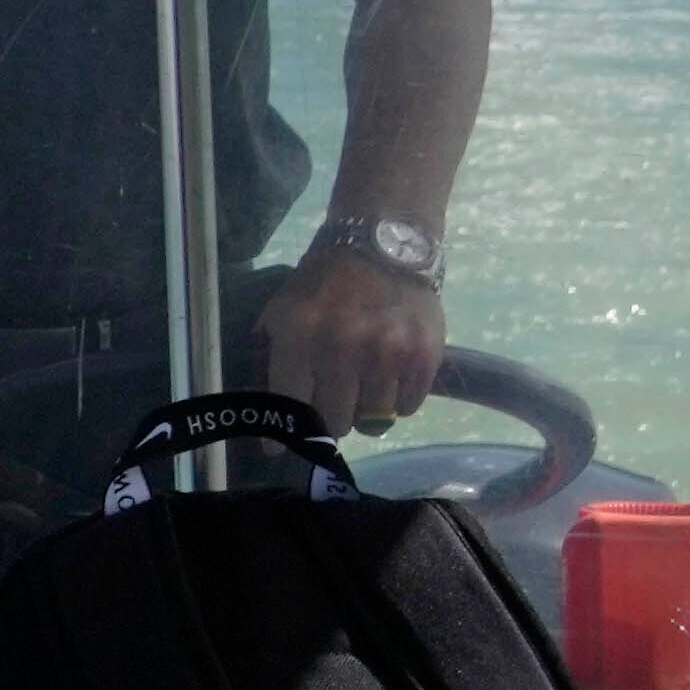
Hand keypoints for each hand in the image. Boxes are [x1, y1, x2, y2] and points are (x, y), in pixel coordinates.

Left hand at [265, 245, 445, 431]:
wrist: (383, 242)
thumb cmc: (325, 280)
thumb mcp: (283, 309)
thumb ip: (272, 356)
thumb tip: (265, 411)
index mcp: (301, 336)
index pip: (289, 404)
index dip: (285, 430)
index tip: (279, 447)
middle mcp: (344, 349)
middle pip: (335, 421)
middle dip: (329, 417)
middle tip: (331, 404)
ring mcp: (388, 354)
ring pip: (374, 420)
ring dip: (366, 411)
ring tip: (362, 387)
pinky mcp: (424, 356)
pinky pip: (408, 406)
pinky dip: (397, 400)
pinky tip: (389, 377)